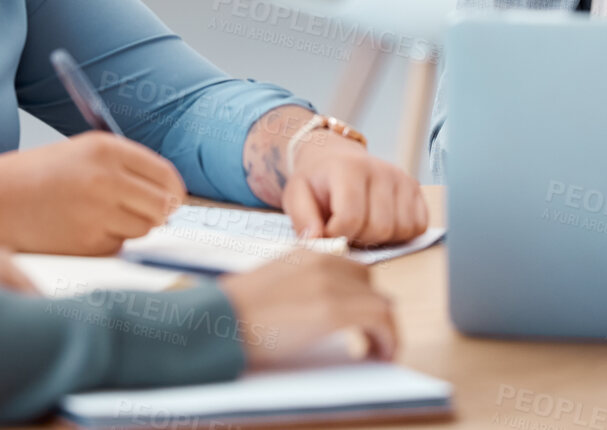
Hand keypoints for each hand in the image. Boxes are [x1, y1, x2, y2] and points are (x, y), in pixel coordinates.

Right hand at [0, 133, 184, 254]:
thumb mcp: (80, 153)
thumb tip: (167, 195)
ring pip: (144, 229)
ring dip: (131, 229)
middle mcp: (106, 178)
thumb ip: (123, 168)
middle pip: (162, 206)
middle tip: (141, 215)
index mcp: (106, 149)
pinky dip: (108, 243)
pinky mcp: (87, 242)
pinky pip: (118, 247)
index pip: (164, 174)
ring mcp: (97, 212)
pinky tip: (81, 231)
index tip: (171, 200)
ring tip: (98, 219)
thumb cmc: (33, 177)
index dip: (172, 191)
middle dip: (157, 214)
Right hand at [217, 251, 396, 366]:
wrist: (219, 320)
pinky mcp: (334, 311)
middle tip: (369, 336)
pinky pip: (381, 321)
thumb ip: (298, 285)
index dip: (360, 296)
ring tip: (377, 350)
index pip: (352, 270)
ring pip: (382, 303)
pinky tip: (379, 354)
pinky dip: (388, 339)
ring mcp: (331, 285)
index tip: (360, 318)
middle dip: (372, 310)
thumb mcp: (271, 285)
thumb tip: (317, 308)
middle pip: (370, 285)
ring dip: (384, 328)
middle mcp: (324, 263)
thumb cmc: (235, 311)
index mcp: (307, 253)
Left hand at [282, 132, 427, 246]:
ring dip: (381, 238)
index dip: (335, 235)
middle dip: (359, 238)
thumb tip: (316, 241)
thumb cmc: (316, 181)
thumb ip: (302, 219)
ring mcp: (402, 178)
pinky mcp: (415, 188)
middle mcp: (381, 170)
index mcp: (349, 168)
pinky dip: (401, 234)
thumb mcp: (296, 195)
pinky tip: (381, 224)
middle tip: (345, 230)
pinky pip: (418, 226)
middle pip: (379, 228)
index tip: (326, 230)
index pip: (350, 219)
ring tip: (362, 226)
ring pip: (402, 230)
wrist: (333, 158)